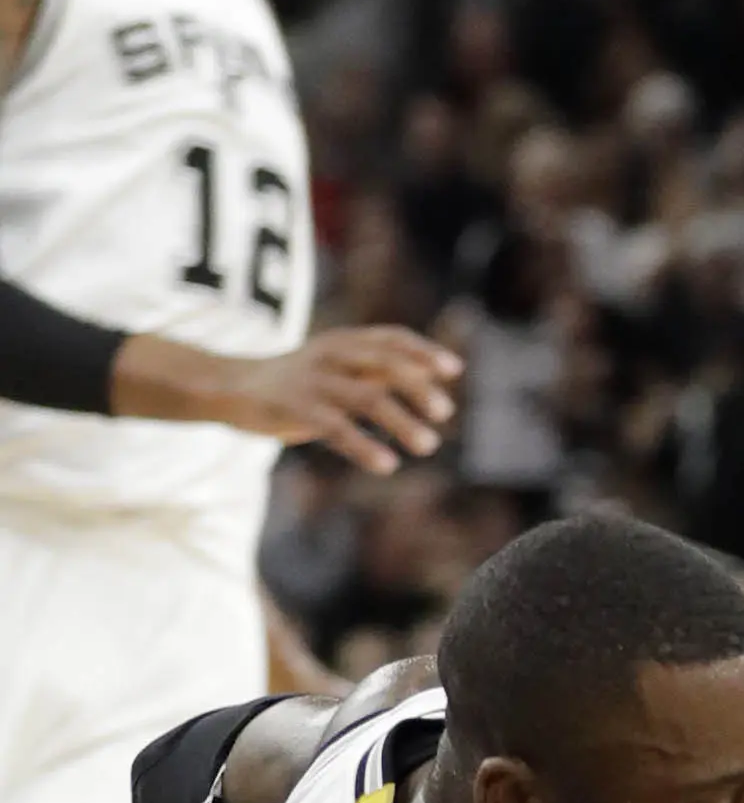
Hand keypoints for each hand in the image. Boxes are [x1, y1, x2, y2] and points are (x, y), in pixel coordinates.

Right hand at [210, 327, 461, 473]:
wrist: (230, 386)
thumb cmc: (300, 380)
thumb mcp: (338, 366)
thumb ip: (379, 371)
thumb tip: (433, 381)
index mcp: (345, 341)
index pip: (391, 338)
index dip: (423, 351)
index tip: (454, 369)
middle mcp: (332, 354)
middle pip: (386, 364)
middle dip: (419, 388)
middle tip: (445, 413)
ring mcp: (312, 381)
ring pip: (367, 398)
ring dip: (402, 422)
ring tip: (429, 445)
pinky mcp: (293, 409)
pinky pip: (336, 428)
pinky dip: (364, 446)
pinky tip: (387, 464)